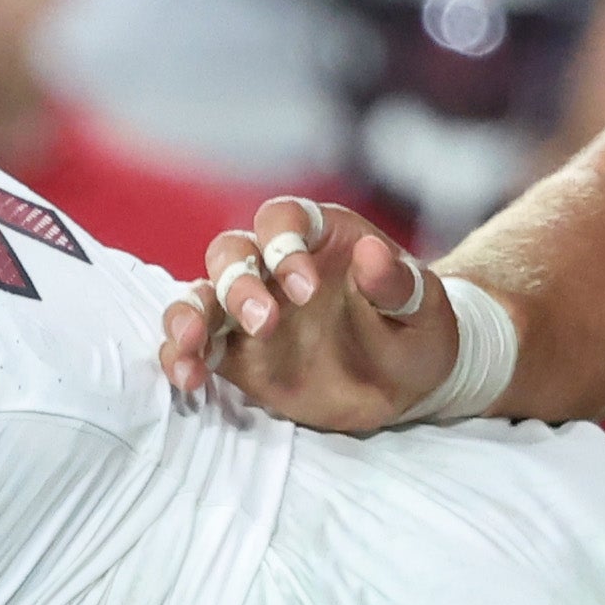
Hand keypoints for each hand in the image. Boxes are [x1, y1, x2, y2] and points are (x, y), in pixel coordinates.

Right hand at [154, 196, 448, 425]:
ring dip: (189, 316)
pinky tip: (188, 379)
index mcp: (320, 239)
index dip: (283, 245)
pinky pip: (194, 348)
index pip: (282, 219)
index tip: (306, 289)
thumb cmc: (417, 333)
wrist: (406, 384)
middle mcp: (275, 268)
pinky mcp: (235, 355)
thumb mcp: (424, 309)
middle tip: (262, 322)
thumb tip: (371, 252)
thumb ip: (398, 282)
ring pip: (200, 296)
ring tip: (193, 343)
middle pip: (232, 253)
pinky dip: (181, 358)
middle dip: (237, 283)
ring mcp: (249, 312)